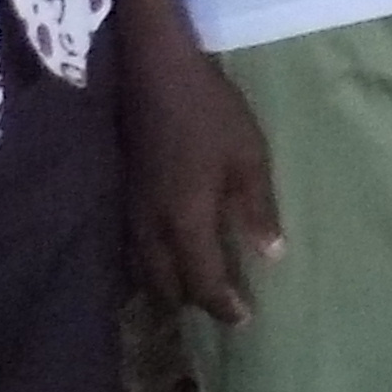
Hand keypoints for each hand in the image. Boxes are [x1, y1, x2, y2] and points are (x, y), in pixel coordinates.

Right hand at [116, 17, 282, 321]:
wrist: (151, 70)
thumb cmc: (208, 111)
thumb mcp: (248, 157)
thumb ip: (257, 209)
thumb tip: (271, 256)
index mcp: (184, 221)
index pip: (202, 280)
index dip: (222, 305)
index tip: (243, 321)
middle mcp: (149, 227)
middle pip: (164, 284)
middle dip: (189, 301)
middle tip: (215, 308)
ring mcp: (128, 210)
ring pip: (142, 267)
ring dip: (164, 285)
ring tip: (188, 290)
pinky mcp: (120, 192)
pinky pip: (130, 246)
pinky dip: (147, 262)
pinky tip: (162, 254)